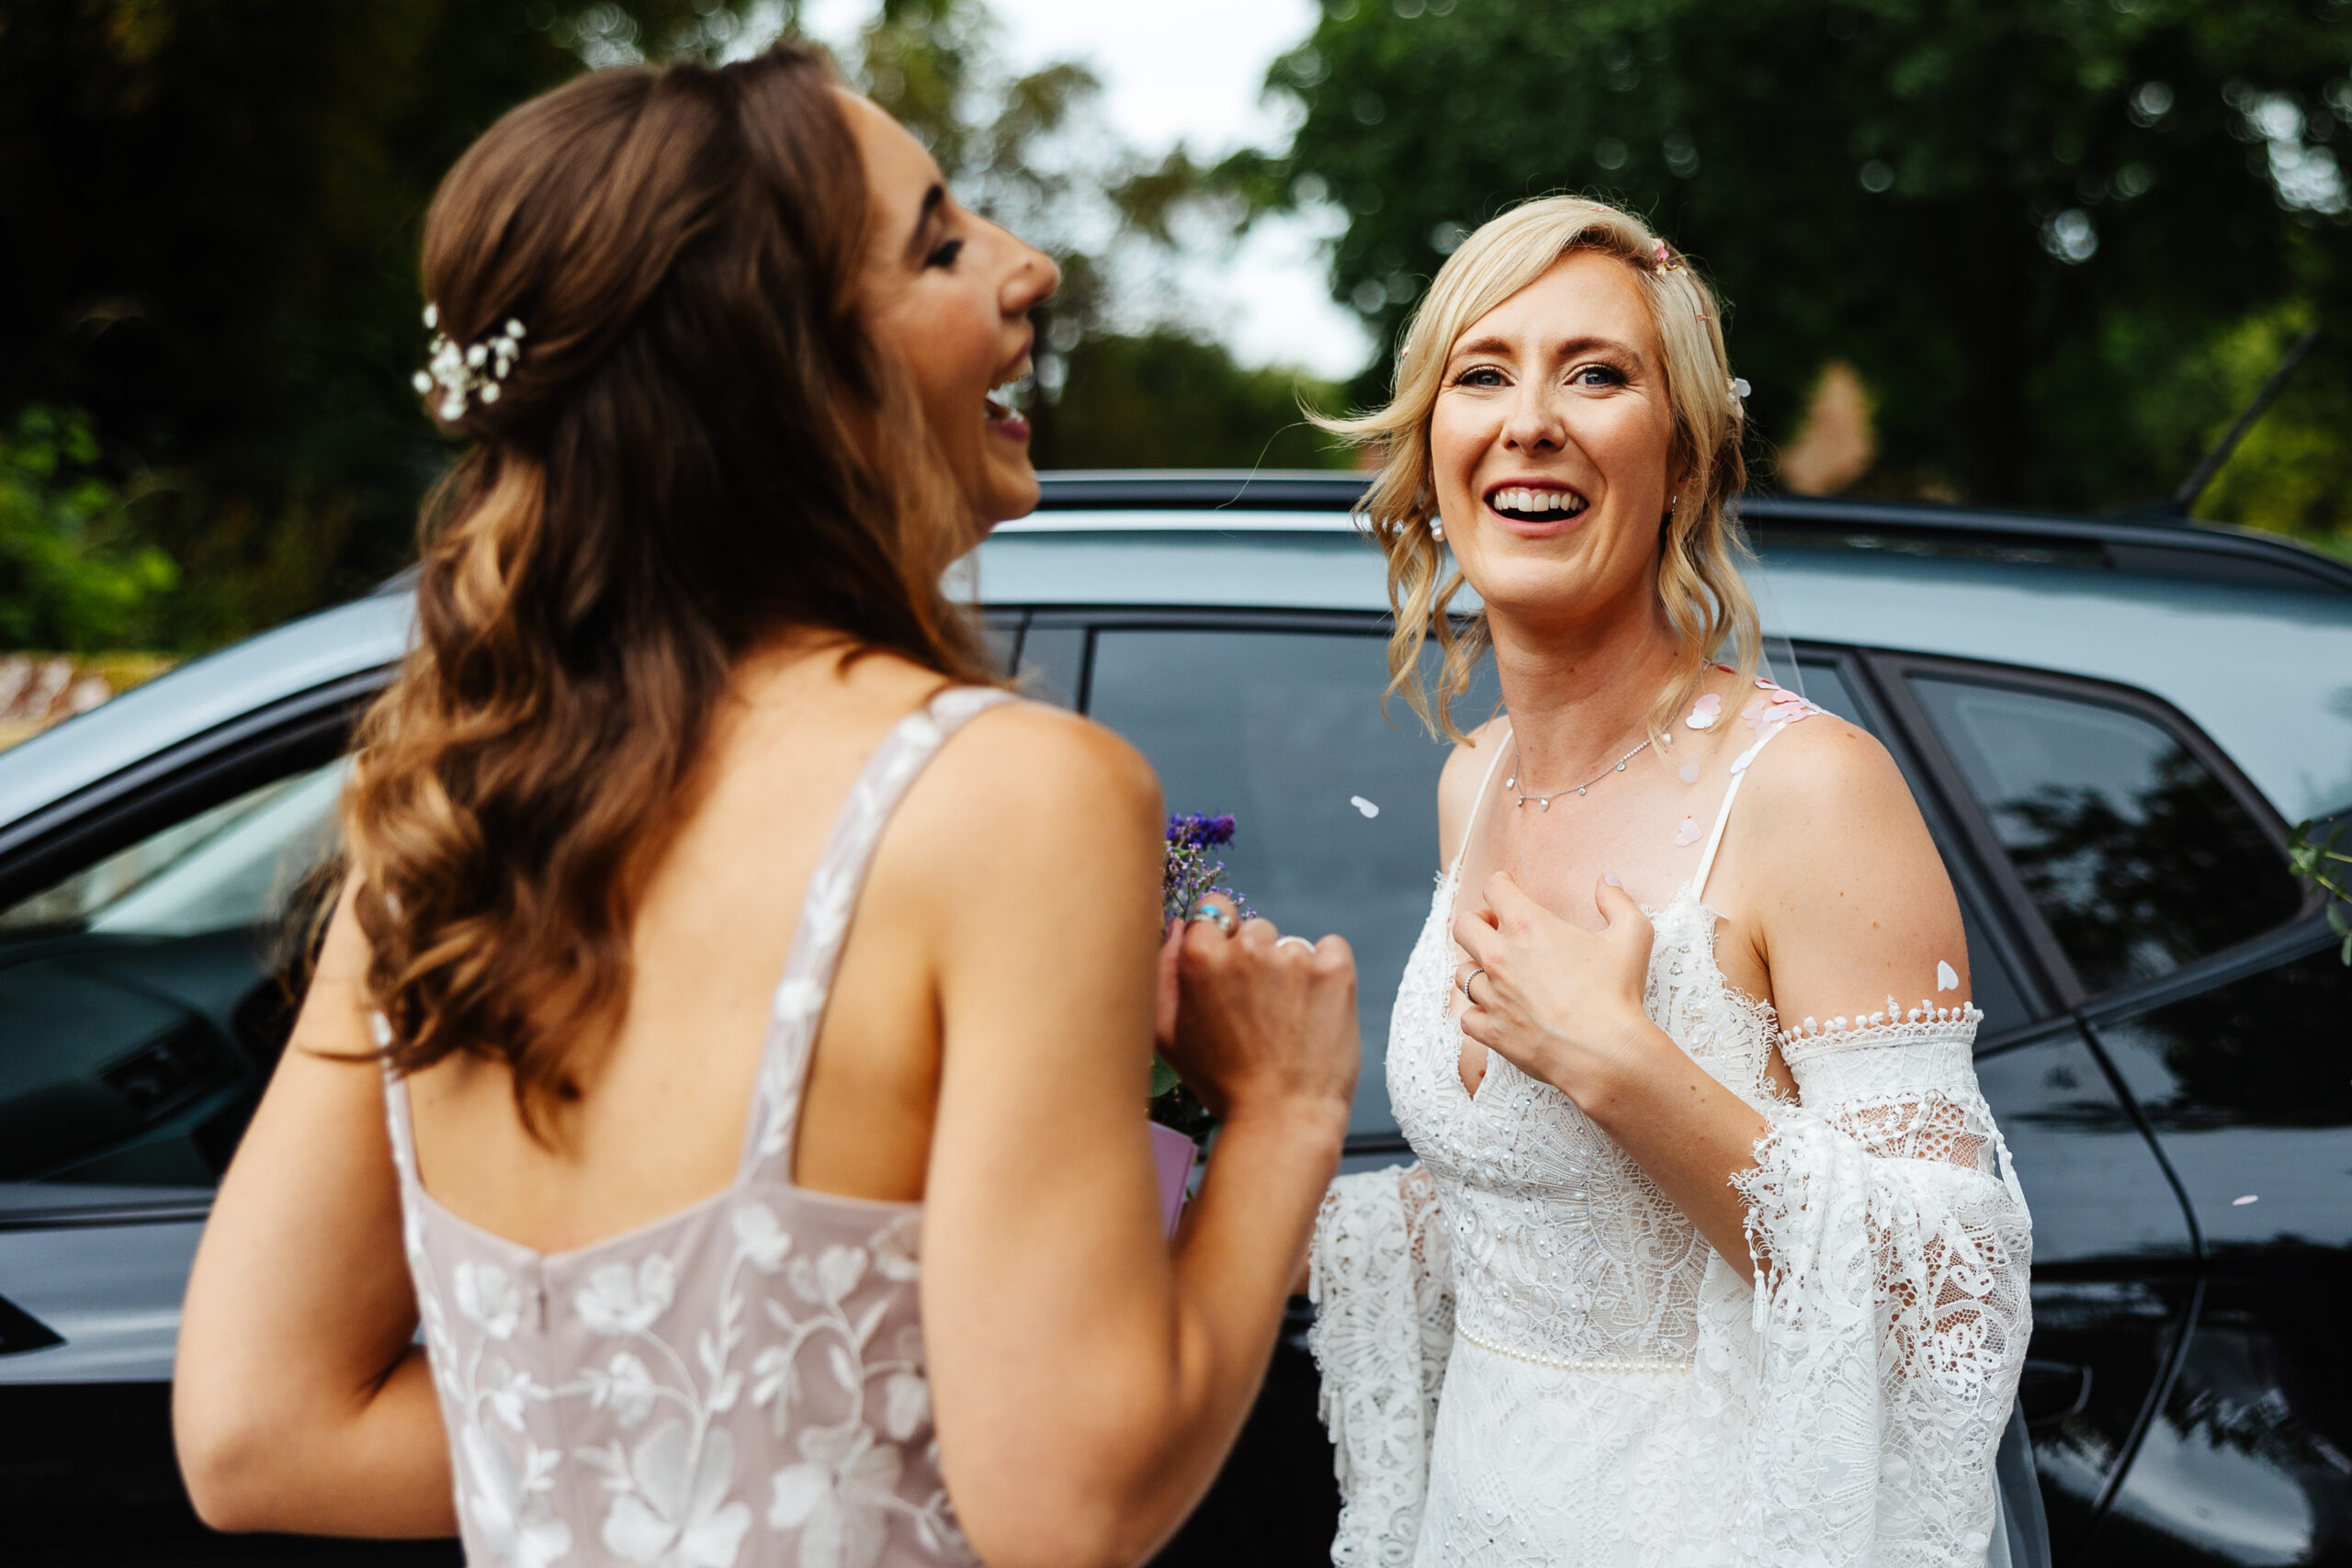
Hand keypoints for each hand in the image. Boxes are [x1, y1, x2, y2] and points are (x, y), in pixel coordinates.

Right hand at [1160, 895, 1358, 1133]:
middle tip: (1258, 1013)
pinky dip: (1327, 972)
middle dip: (1256, 961)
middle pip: (1254, 929)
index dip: (1221, 942)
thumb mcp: (1168, 1035)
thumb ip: (1163, 971)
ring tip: (1288, 1023)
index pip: (1213, 910)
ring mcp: (1294, 956)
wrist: (1282, 1121)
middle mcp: (1247, 947)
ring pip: (1291, 945)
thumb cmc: (1222, 1085)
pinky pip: (1331, 949)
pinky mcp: (1335, 969)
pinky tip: (1315, 1011)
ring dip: (1291, 972)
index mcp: (1201, 957)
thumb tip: (1179, 925)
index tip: (1229, 974)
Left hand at [1453, 871, 1664, 1105]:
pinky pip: (1467, 1017)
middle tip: (1494, 929)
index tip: (1507, 888)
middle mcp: (1500, 957)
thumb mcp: (1632, 935)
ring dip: (1477, 970)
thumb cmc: (1617, 993)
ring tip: (1497, 974)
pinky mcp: (1491, 1031)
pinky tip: (1495, 1013)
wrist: (1606, 1053)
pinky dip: (1477, 1014)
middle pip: (1463, 926)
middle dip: (1476, 922)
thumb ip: (1617, 901)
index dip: (1501, 884)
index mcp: (1528, 926)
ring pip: (1461, 973)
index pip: (1494, 888)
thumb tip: (1608, 880)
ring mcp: (1492, 996)